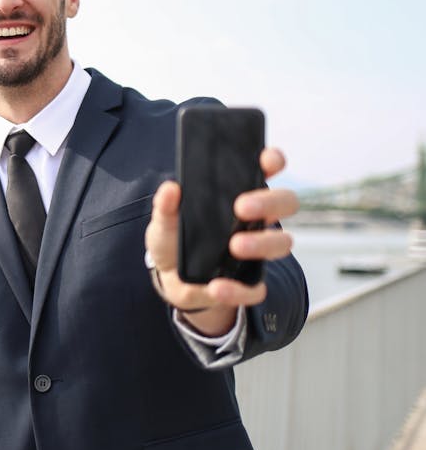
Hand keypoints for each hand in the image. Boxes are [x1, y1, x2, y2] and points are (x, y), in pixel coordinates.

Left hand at [144, 147, 298, 335]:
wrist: (170, 279)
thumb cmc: (175, 239)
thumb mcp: (164, 220)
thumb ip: (166, 205)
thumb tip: (170, 189)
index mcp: (239, 194)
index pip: (266, 169)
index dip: (273, 161)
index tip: (268, 160)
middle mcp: (255, 219)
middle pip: (285, 202)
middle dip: (269, 202)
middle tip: (241, 207)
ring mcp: (256, 250)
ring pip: (282, 243)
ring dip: (262, 243)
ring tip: (234, 247)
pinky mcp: (248, 281)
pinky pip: (257, 288)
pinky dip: (239, 289)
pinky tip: (218, 286)